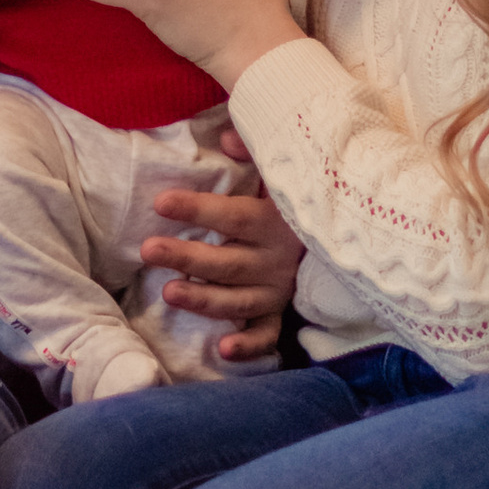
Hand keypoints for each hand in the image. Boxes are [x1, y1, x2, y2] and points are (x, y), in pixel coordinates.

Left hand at [141, 146, 304, 360]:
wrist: (340, 229)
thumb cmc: (289, 196)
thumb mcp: (276, 168)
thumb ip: (252, 150)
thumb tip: (226, 138)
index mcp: (273, 220)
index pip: (233, 215)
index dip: (197, 209)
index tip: (161, 202)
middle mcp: (276, 259)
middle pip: (228, 263)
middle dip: (187, 257)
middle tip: (148, 250)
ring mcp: (278, 289)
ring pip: (239, 300)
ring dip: (204, 299)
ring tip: (169, 293)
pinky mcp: (279, 311)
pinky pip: (267, 333)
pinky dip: (249, 346)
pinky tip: (223, 350)